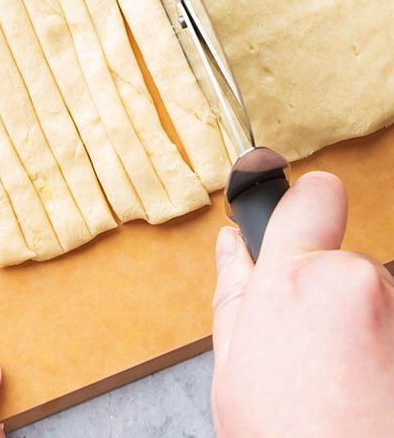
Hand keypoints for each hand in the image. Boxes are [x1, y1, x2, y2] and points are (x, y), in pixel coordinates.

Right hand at [211, 171, 393, 436]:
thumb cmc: (288, 435)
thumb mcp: (235, 365)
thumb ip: (236, 292)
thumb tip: (232, 247)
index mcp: (298, 278)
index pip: (315, 197)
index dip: (306, 206)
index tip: (302, 214)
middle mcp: (361, 282)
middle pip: (344, 268)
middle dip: (330, 299)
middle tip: (310, 356)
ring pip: (378, 304)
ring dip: (366, 332)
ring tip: (344, 387)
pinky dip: (388, 355)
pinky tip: (371, 394)